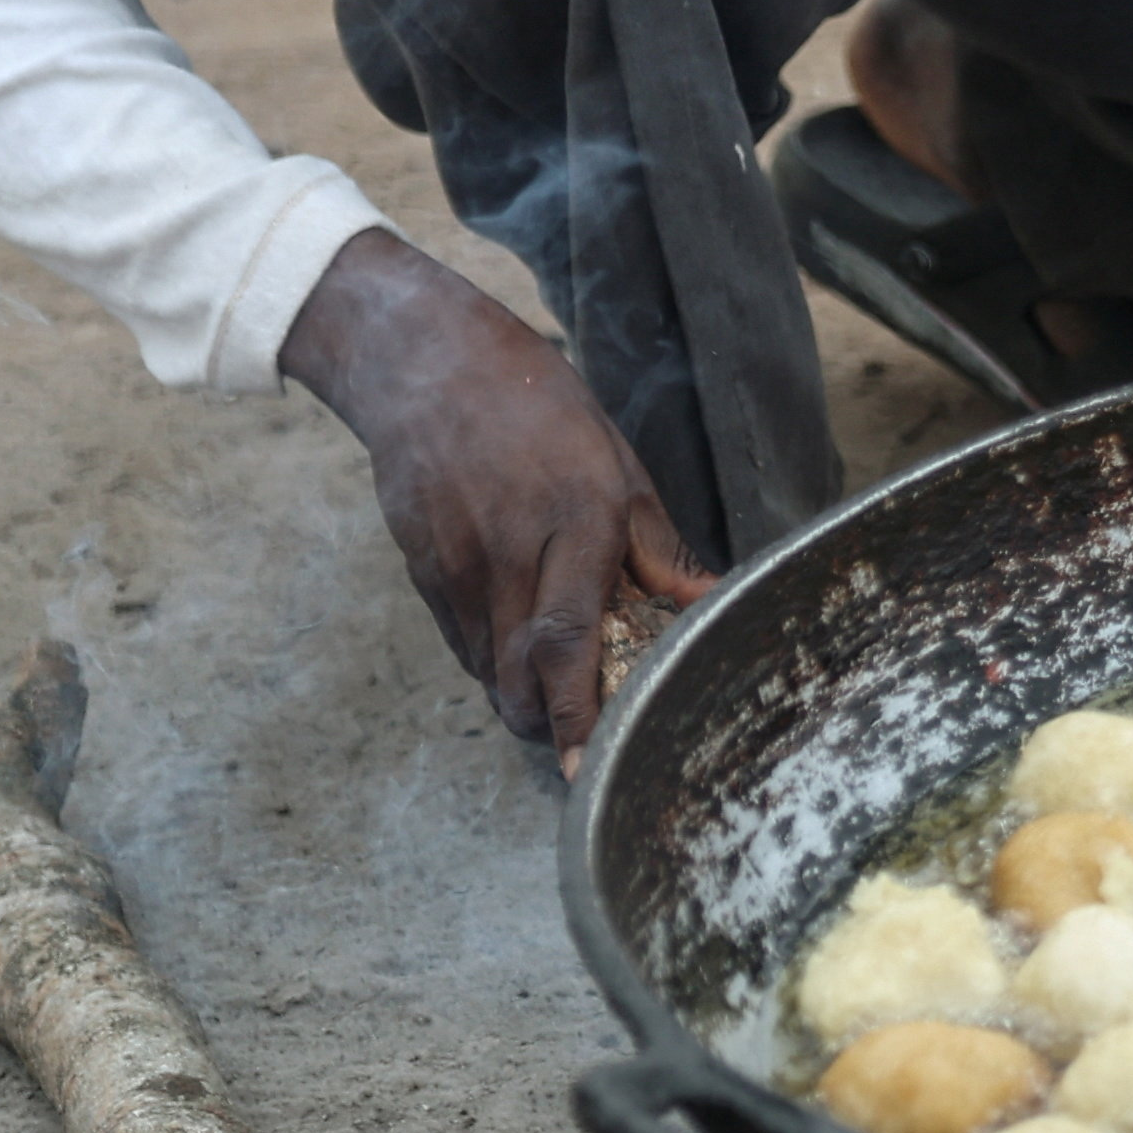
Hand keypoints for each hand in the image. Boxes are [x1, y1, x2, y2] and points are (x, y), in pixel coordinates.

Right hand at [274, 228, 709, 764]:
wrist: (423, 364)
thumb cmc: (538, 408)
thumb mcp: (618, 466)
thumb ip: (656, 548)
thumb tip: (708, 602)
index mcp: (571, 522)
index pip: (566, 642)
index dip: (579, 714)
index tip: (590, 768)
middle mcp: (506, 554)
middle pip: (519, 678)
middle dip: (553, 729)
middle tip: (591, 748)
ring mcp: (456, 567)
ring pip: (487, 672)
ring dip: (524, 702)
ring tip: (565, 704)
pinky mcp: (424, 572)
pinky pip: (463, 644)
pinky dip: (496, 666)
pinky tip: (525, 653)